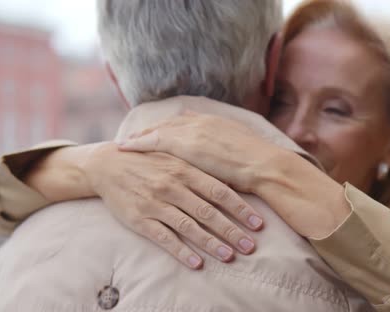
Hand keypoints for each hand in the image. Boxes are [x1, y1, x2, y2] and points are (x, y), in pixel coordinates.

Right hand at [81, 142, 263, 268]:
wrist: (107, 164)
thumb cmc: (148, 160)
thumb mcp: (174, 156)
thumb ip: (199, 169)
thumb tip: (231, 181)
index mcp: (184, 169)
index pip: (220, 191)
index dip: (240, 208)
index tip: (258, 223)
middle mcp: (173, 186)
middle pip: (208, 211)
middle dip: (231, 230)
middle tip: (250, 245)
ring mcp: (156, 203)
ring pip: (188, 226)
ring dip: (211, 243)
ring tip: (229, 256)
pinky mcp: (140, 218)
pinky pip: (163, 237)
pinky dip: (181, 251)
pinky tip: (196, 263)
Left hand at [118, 112, 284, 192]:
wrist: (265, 166)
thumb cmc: (259, 166)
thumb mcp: (241, 152)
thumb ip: (227, 152)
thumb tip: (222, 162)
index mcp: (215, 122)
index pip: (185, 122)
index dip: (169, 129)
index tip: (158, 133)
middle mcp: (201, 121)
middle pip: (168, 124)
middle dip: (150, 131)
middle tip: (133, 138)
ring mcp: (193, 130)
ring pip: (158, 130)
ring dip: (140, 137)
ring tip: (124, 145)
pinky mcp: (185, 144)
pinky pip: (154, 141)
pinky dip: (138, 144)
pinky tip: (125, 149)